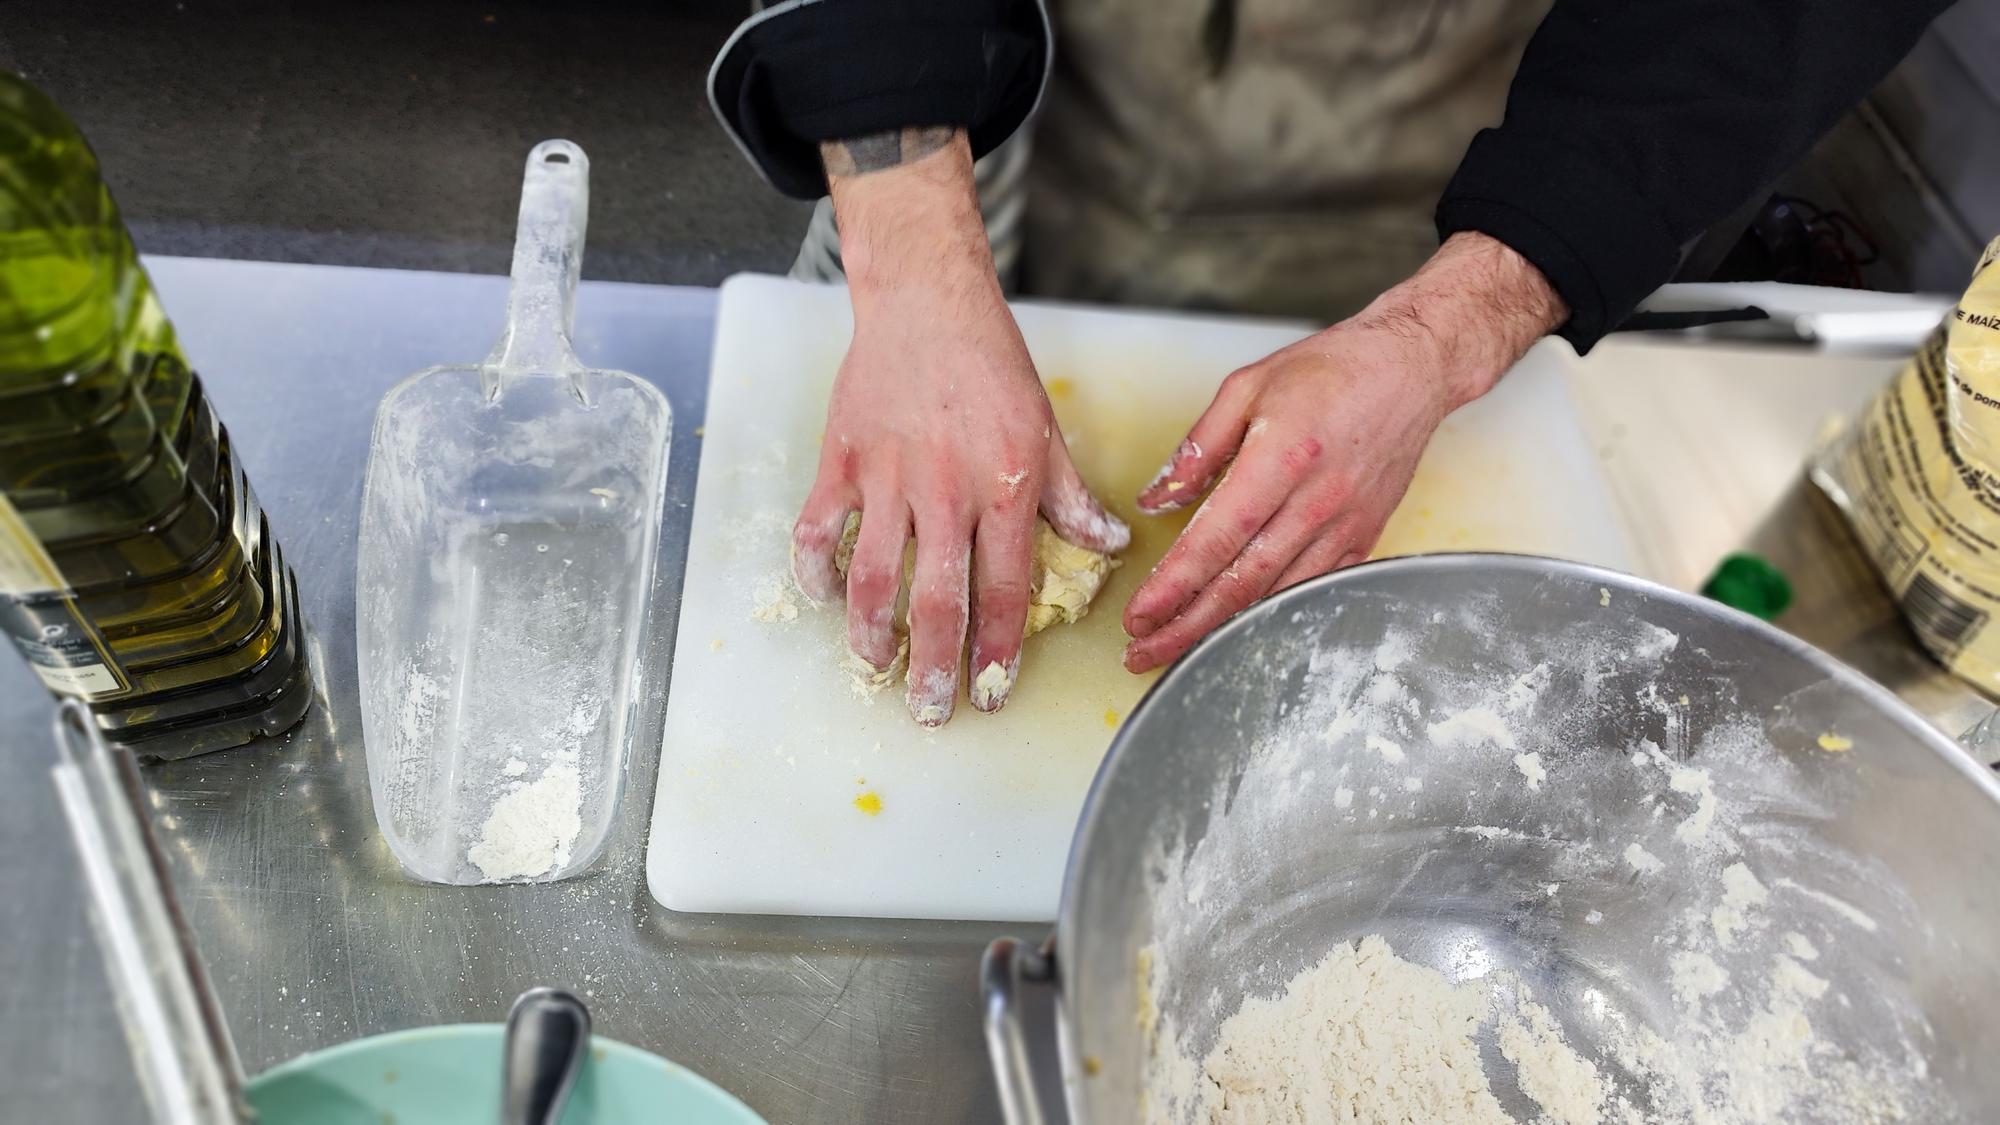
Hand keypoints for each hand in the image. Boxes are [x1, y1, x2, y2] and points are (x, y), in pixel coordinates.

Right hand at [792, 129, 1128, 724]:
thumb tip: (1107, 547)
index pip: (1004, 588)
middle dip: (934, 666)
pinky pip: (819, 527)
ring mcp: (887, 476)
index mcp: (1005, 487)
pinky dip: (813, 569)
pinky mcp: (841, 459)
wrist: (926, 301)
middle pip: (937, 599)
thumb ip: (1071, 498)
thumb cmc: (991, 365)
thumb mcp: (1047, 430)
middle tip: (930, 713)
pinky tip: (820, 598)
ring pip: (871, 575)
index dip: (998, 650)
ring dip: (870, 633)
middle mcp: (946, 489)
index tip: (993, 693)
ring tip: (875, 669)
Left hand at [1121, 232, 1566, 672]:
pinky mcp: (1363, 538)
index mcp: (1281, 458)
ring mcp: (1345, 526)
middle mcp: (1316, 502)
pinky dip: (1271, 615)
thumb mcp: (1247, 387)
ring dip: (1222, 631)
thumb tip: (1156, 499)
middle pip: (1242, 583)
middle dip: (1186, 626)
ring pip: (1276, 596)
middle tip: (1141, 653)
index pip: (1215, 539)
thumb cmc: (1331, 369)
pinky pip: (1311, 589)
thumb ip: (1197, 448)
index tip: (1138, 615)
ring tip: (1176, 649)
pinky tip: (1236, 630)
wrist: (1411, 370)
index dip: (1173, 585)